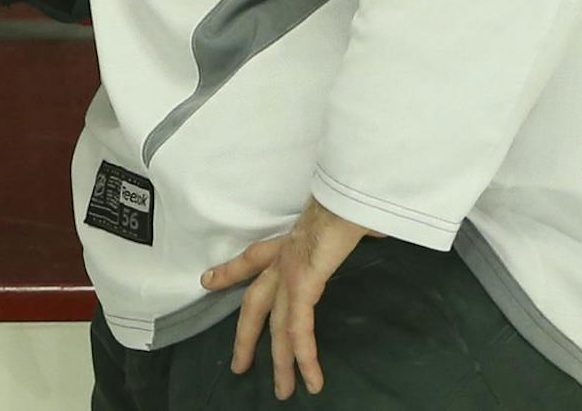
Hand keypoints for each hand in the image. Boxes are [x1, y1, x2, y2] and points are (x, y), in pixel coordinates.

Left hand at [201, 197, 379, 400]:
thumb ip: (355, 229)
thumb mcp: (349, 218)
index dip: (229, 271)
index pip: (253, 258)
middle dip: (245, 336)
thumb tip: (373, 228)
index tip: (207, 281)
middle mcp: (284, 257)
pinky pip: (299, 329)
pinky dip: (304, 357)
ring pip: (277, 327)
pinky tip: (311, 380)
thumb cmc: (354, 199)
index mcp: (291, 241)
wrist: (351, 189)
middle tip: (237, 364)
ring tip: (282, 391)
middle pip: (255, 303)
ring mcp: (290, 271)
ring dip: (281, 363)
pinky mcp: (302, 283)